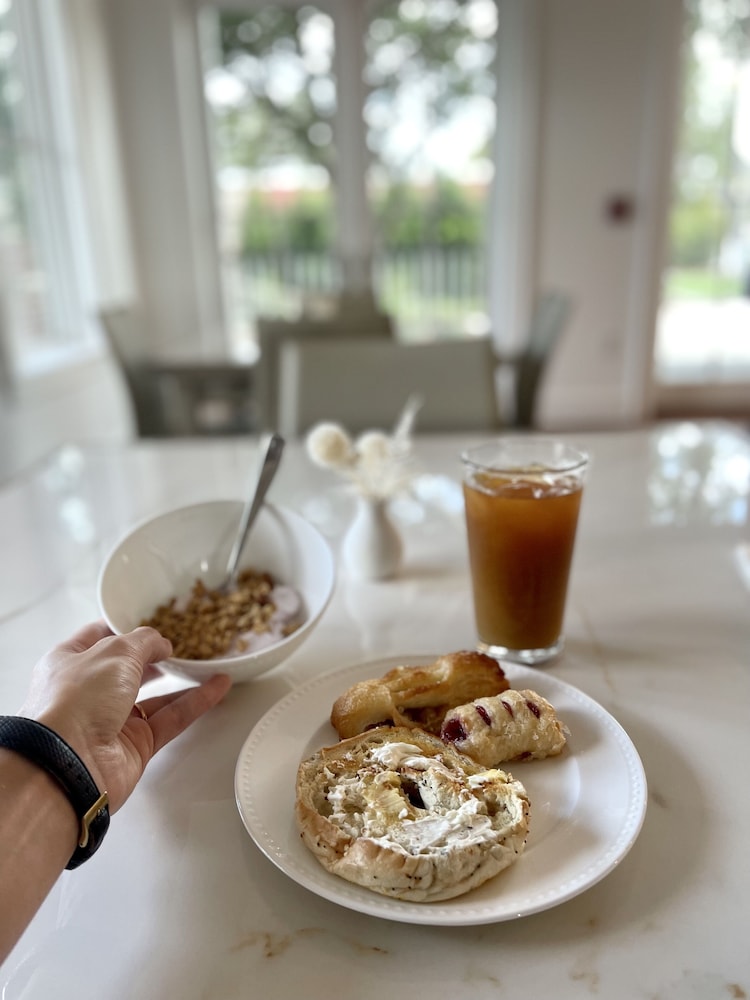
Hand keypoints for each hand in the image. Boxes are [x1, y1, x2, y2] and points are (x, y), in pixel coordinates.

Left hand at [18, 620, 231, 810]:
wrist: (68, 764)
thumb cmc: (77, 700)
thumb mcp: (115, 651)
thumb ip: (144, 641)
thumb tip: (162, 643)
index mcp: (69, 662)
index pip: (97, 639)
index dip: (124, 629)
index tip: (151, 622)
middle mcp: (88, 693)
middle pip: (127, 669)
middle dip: (153, 657)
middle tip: (181, 645)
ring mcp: (111, 721)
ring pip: (153, 697)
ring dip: (181, 681)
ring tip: (207, 664)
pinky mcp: (134, 746)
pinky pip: (170, 719)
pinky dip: (195, 703)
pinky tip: (218, 687)